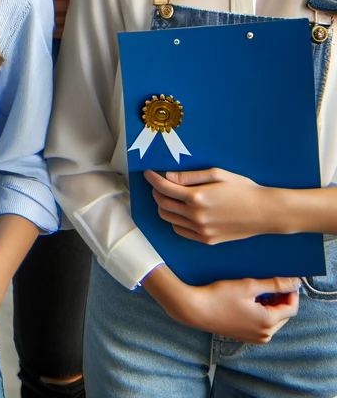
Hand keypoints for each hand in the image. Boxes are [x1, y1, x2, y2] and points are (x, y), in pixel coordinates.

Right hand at [144, 265, 299, 343]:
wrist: (195, 309)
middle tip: (270, 282)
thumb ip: (273, 284)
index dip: (291, 292)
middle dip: (280, 299)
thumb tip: (294, 282)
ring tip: (257, 289)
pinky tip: (248, 299)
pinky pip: (261, 324)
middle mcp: (264, 334)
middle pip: (283, 315)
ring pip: (272, 320)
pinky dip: (260, 311)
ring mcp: (254, 337)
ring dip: (270, 305)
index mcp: (268, 323)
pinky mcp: (244, 336)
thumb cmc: (219, 296)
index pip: (291, 308)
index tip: (287, 279)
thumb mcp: (248, 285)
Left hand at [146, 168, 272, 242]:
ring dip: (163, 206)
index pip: (164, 188)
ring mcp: (201, 231)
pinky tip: (180, 211)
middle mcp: (196, 216)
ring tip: (169, 196)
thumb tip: (167, 177)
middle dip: (156, 191)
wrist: (265, 212)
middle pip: (162, 204)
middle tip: (158, 183)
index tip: (148, 172)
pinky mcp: (207, 240)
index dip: (152, 178)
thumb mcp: (216, 174)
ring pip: (169, 219)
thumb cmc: (243, 189)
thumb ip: (188, 176)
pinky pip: (181, 231)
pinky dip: (175, 220)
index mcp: (197, 197)